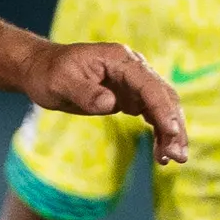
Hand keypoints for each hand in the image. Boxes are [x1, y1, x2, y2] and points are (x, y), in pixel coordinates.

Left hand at [21, 40, 187, 165]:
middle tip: (178, 156)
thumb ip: (86, 92)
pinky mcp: (129, 97)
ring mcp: (133, 83)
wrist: (41, 70)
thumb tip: (111, 103)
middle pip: (163, 96)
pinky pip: (151, 114)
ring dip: (170, 132)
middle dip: (174, 126)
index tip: (171, 132)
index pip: (149, 85)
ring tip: (173, 159)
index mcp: (119, 59)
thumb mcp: (61, 82)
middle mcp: (132, 68)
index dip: (162, 108)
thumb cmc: (49, 73)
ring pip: (162, 107)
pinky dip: (159, 132)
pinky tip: (161, 153)